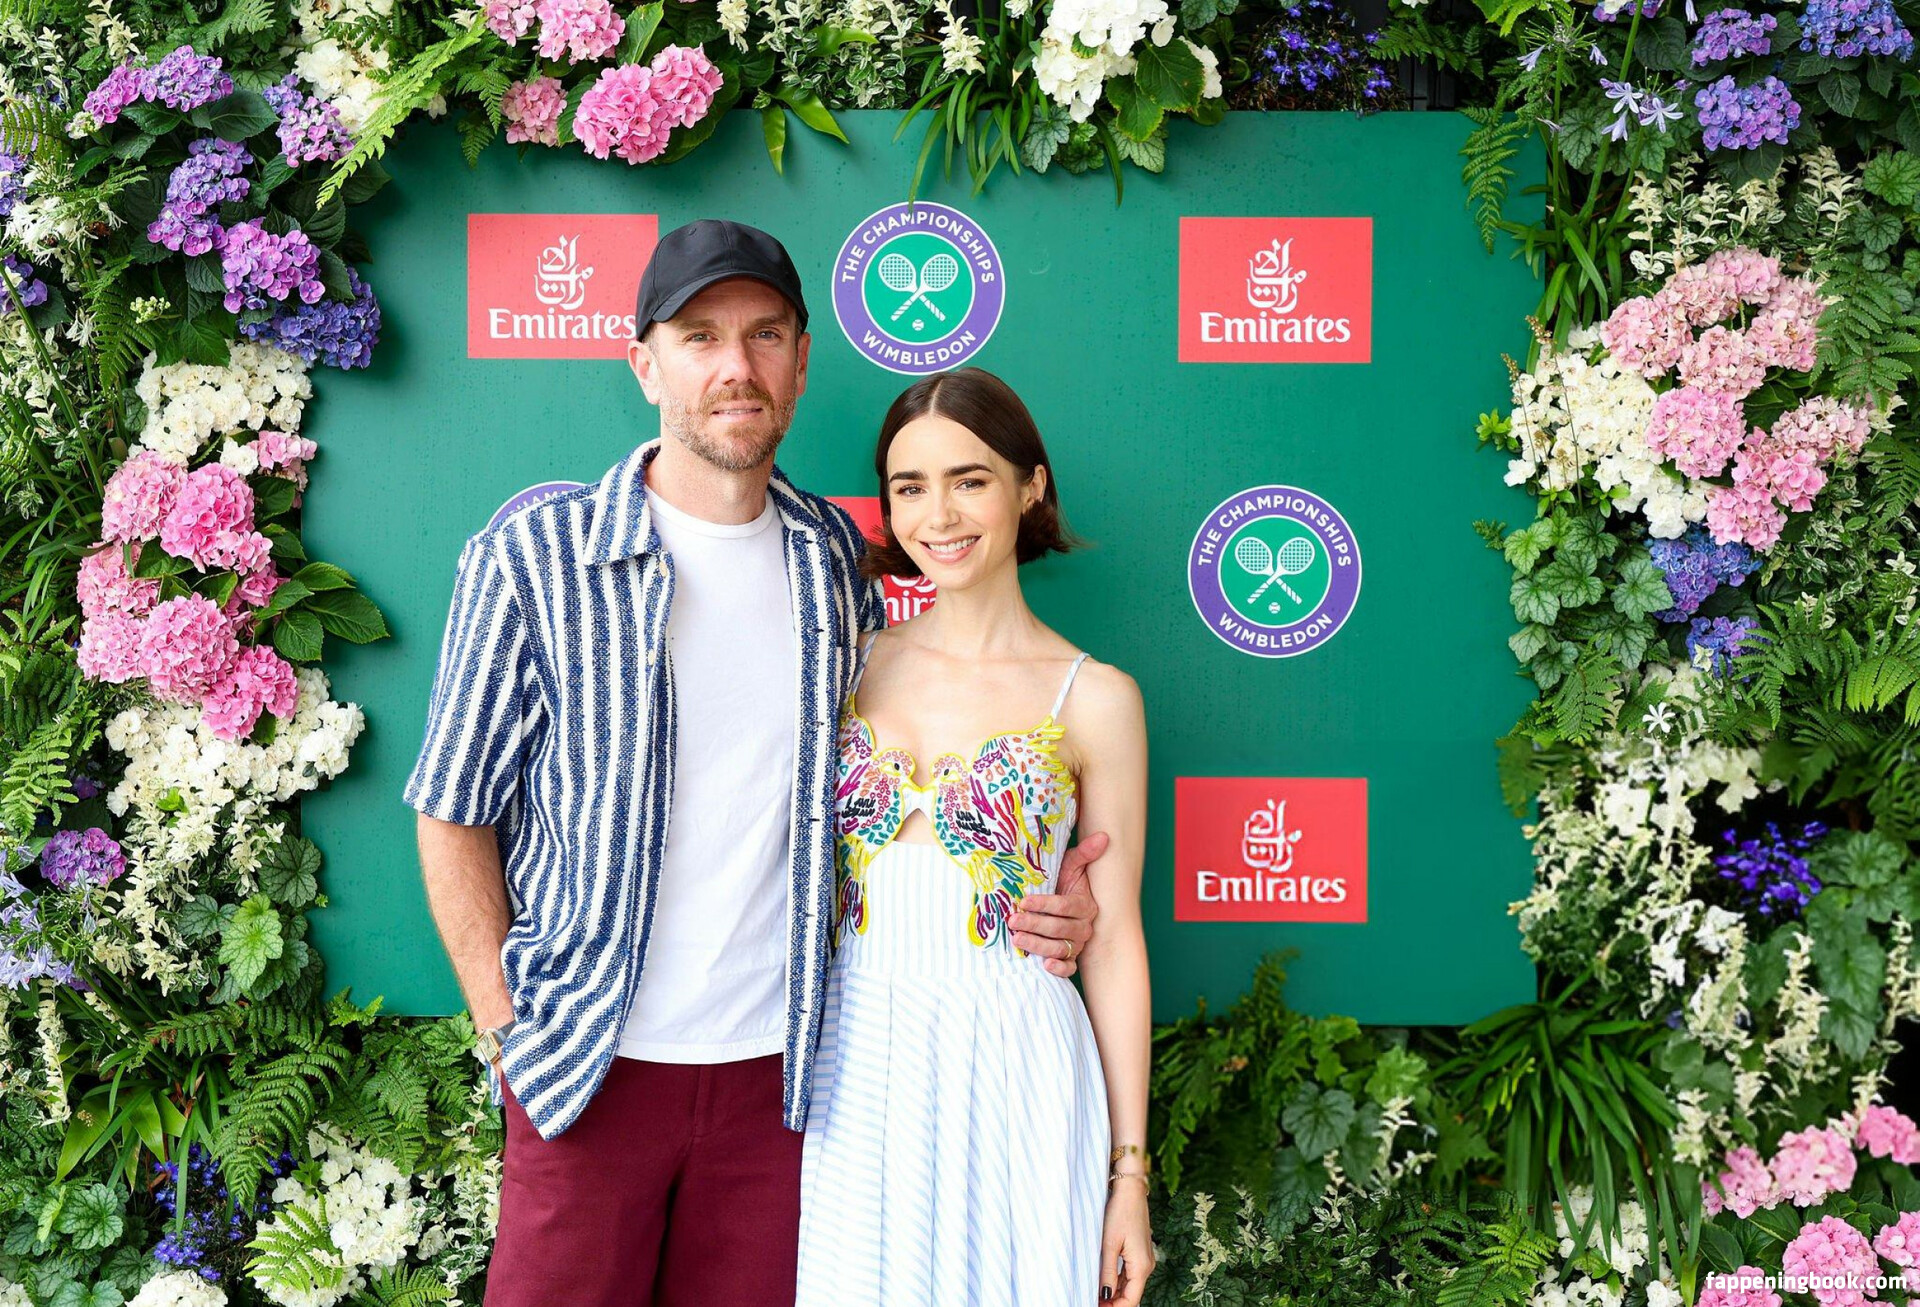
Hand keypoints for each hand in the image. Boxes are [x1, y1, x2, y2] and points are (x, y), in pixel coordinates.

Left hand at [1011, 831, 1106, 976]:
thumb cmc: (1062, 882)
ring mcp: (1077, 945)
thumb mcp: (1070, 866)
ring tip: (1017, 938)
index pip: (1065, 907)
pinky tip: (1045, 964)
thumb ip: (1085, 853)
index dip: (1045, 904)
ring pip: (1059, 948)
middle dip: (1034, 924)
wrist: (1062, 900)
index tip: (1024, 901)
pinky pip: (1069, 968)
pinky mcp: (1070, 959)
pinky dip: (1059, 969)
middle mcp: (1084, 927)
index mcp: (1085, 905)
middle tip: (1013, 920)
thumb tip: (1104, 836)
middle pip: (1059, 929)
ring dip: (1037, 944)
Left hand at [1100, 1177, 1154, 1303]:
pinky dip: (1118, 1282)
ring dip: (1115, 1294)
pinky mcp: (1139, 1252)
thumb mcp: (1109, 1244)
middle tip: (1090, 1300)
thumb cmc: (1120, 1213)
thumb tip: (1106, 1294)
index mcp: (1142, 1266)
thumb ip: (1108, 1272)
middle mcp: (1147, 1266)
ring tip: (1094, 1295)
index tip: (1094, 1306)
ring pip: (1130, 1286)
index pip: (1131, 1301)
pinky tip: (1104, 1283)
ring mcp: (1144, 1259)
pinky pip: (1130, 1274)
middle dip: (1113, 1302)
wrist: (1130, 1190)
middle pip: (1131, 1295)